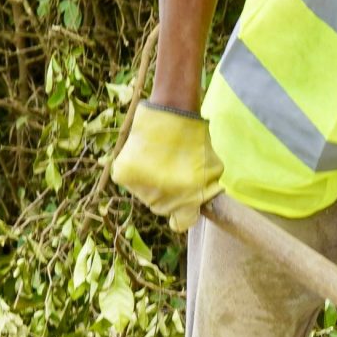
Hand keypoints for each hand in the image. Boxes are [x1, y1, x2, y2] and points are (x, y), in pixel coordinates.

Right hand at [108, 102, 223, 230]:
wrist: (172, 112)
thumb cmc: (195, 139)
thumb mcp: (212, 169)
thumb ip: (206, 192)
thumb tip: (198, 207)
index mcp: (186, 201)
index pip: (181, 224)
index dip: (183, 215)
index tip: (183, 205)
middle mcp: (161, 200)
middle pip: (161, 207)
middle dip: (167, 193)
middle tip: (170, 170)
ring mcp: (141, 189)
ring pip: (144, 193)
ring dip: (150, 182)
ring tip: (158, 159)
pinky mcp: (124, 176)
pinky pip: (130, 181)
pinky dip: (136, 172)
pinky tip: (145, 157)